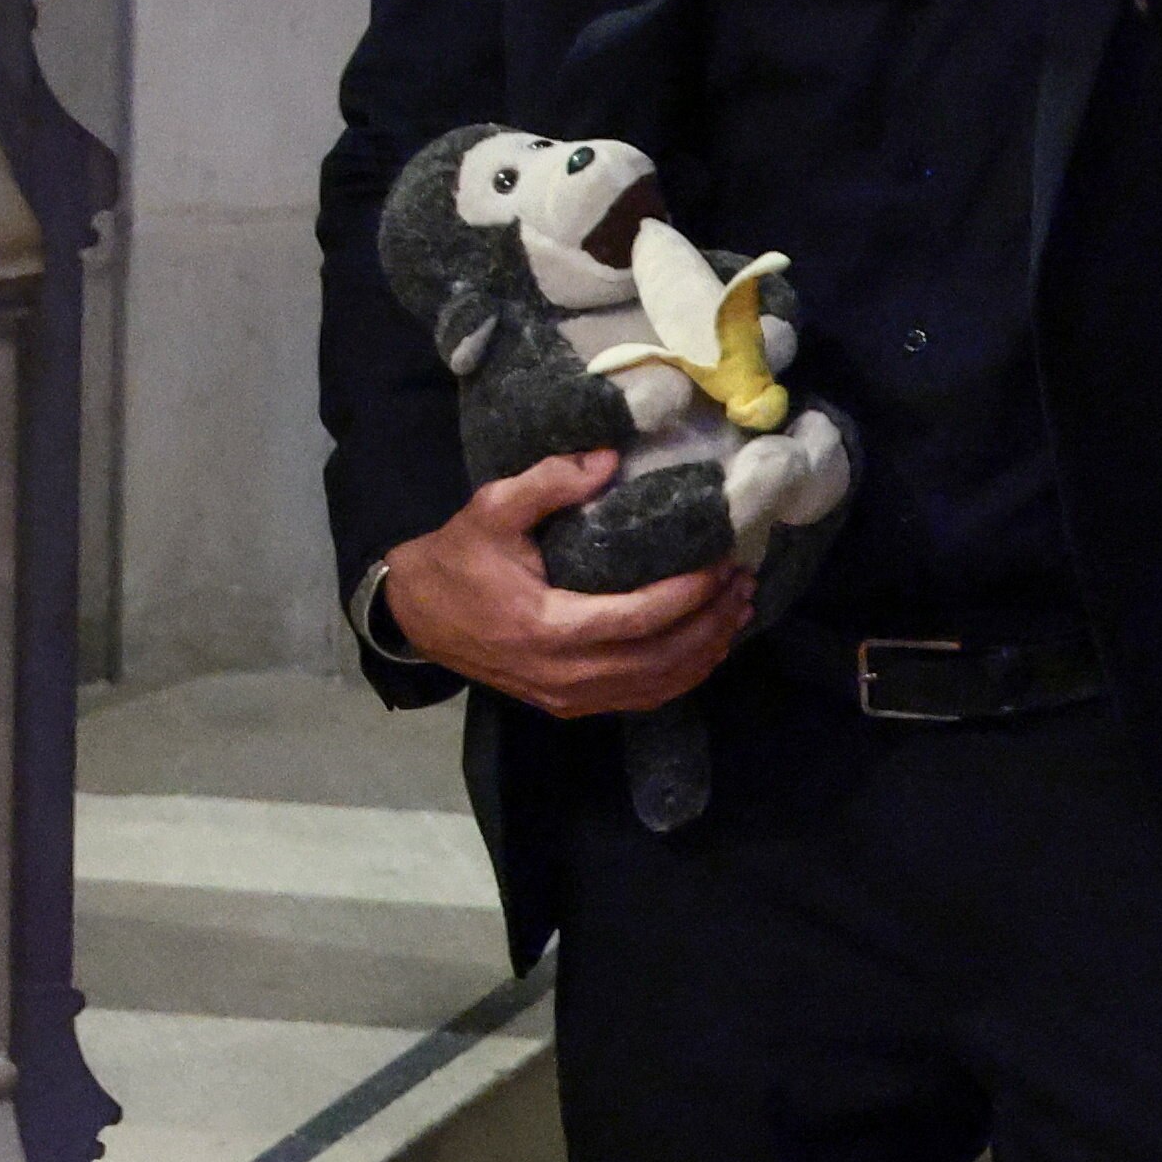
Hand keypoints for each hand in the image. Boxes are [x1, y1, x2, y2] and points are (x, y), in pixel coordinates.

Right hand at [381, 450, 749, 717]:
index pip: (641, 619)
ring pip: (656, 687)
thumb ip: (551, 481)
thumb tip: (611, 457)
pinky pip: (639, 698)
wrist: (418, 615)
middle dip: (711, 622)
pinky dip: (679, 676)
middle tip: (743, 582)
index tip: (722, 560)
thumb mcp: (493, 508)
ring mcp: (569, 697)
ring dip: (705, 652)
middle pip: (661, 659)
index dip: (690, 594)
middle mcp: (566, 674)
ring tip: (737, 611)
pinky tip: (703, 648)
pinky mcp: (569, 704)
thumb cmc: (457, 558)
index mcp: (549, 626)